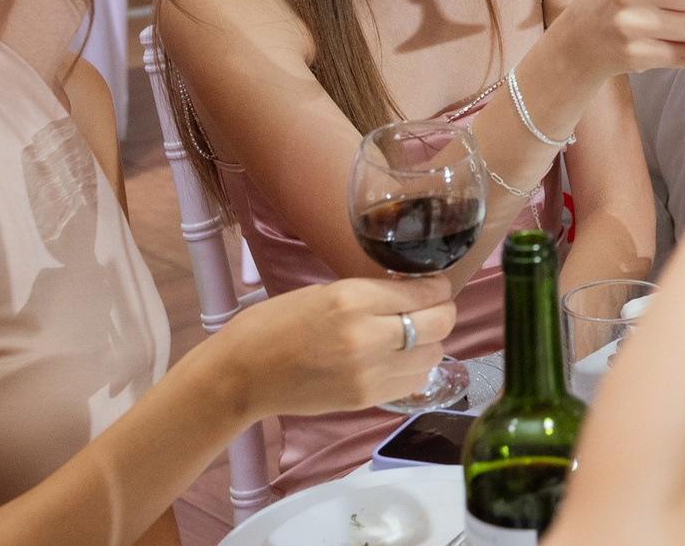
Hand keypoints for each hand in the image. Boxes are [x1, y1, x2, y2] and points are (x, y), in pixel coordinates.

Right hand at [216, 274, 458, 420]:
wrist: (241, 375)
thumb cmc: (274, 323)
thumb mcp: (325, 291)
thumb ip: (371, 294)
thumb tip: (413, 293)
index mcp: (352, 298)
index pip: (424, 292)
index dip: (438, 287)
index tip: (436, 285)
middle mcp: (367, 335)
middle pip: (438, 324)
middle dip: (442, 312)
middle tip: (433, 308)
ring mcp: (368, 373)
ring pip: (433, 356)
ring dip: (431, 344)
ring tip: (413, 336)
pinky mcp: (365, 400)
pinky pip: (413, 383)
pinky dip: (415, 369)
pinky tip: (399, 360)